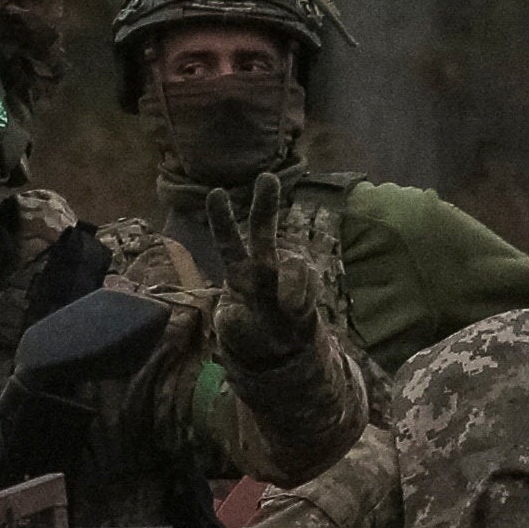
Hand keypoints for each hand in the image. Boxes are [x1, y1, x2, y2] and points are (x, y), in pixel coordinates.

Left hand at [211, 171, 318, 367]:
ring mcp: (288, 271)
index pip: (228, 242)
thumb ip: (240, 317)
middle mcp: (262, 263)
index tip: (216, 193)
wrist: (278, 349)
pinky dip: (305, 298)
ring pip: (295, 263)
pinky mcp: (310, 282)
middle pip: (263, 231)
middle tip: (268, 178)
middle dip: (266, 205)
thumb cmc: (248, 334)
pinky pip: (312, 282)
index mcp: (238, 271)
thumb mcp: (232, 329)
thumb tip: (266, 303)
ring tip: (287, 309)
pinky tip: (296, 312)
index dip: (222, 220)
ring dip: (293, 284)